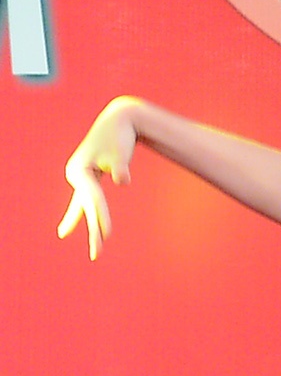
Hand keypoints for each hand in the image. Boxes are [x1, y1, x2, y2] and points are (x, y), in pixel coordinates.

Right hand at [57, 99, 138, 259]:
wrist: (121, 119)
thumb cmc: (120, 137)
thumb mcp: (119, 153)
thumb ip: (119, 168)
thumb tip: (121, 179)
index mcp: (79, 170)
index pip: (92, 198)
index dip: (101, 215)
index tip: (108, 234)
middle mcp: (76, 174)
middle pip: (84, 206)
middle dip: (91, 230)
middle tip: (96, 256)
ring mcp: (82, 176)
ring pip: (81, 204)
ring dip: (77, 222)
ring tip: (64, 236)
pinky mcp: (91, 176)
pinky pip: (87, 199)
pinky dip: (85, 212)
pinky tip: (71, 226)